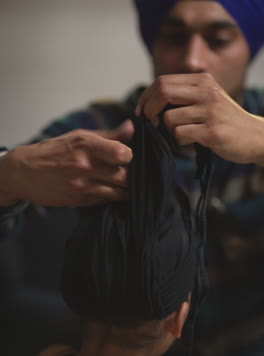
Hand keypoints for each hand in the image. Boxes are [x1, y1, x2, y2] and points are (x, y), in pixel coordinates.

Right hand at [0, 120, 134, 206]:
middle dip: (131, 176)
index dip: (130, 156)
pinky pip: (104, 201)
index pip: (122, 153)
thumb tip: (131, 127)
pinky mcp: (77, 201)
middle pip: (124, 177)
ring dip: (124, 190)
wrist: (24, 172)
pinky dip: (110, 197)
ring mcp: (80, 186)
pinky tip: (109, 191)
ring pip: (117, 193)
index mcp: (86, 145)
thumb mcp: (79, 136)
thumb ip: (108, 135)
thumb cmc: (54, 151)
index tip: (127, 157)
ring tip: (124, 185)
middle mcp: (84, 166)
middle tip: (131, 174)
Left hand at [136, 73, 263, 165]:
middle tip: (149, 124)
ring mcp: (210, 111)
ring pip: (169, 118)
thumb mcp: (208, 99)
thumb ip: (185, 96)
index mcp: (203, 81)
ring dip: (167, 131)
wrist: (256, 137)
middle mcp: (206, 92)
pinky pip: (180, 135)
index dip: (146, 97)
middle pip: (163, 92)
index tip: (142, 112)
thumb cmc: (226, 121)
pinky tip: (189, 143)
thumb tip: (151, 102)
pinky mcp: (212, 132)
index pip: (163, 81)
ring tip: (179, 136)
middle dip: (148, 110)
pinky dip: (178, 142)